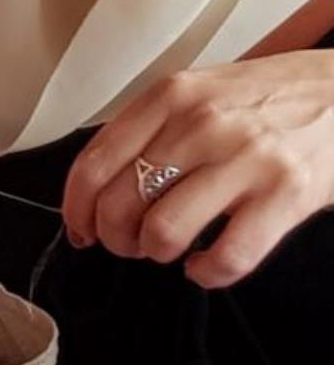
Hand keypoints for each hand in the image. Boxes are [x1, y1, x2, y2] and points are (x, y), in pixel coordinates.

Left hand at [63, 52, 333, 288]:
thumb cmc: (271, 98)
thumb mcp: (201, 91)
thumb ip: (151, 127)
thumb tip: (99, 186)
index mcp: (170, 97)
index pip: (93, 165)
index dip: (77, 210)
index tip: (81, 229)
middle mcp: (201, 124)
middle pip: (120, 204)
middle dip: (116, 238)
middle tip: (131, 242)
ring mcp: (245, 159)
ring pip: (163, 232)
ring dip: (157, 253)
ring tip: (171, 248)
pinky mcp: (287, 194)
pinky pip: (226, 256)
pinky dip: (206, 273)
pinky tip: (206, 263)